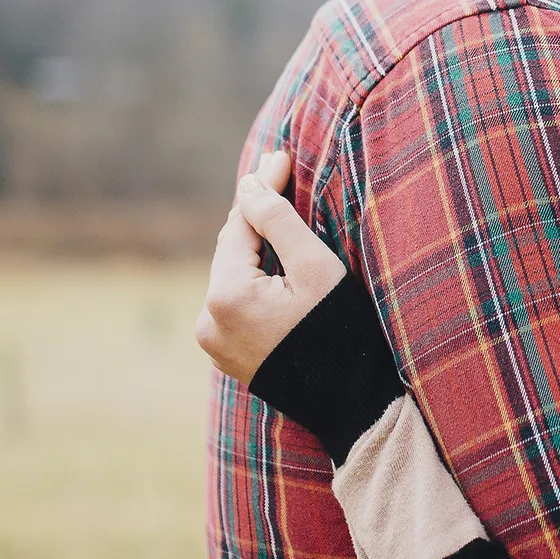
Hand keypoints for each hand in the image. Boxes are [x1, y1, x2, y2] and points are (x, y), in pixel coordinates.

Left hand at [195, 150, 348, 382]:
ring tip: (278, 211)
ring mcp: (212, 342)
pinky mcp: (225, 355)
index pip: (240, 225)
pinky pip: (236, 302)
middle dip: (257, 215)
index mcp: (225, 297)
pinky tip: (275, 260)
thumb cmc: (340, 330)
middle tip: (280, 171)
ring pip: (233, 275)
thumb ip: (277, 219)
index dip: (262, 187)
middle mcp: (208, 320)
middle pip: (232, 249)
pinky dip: (254, 278)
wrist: (351, 403)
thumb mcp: (315, 266)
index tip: (282, 155)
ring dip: (255, 247)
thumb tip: (250, 181)